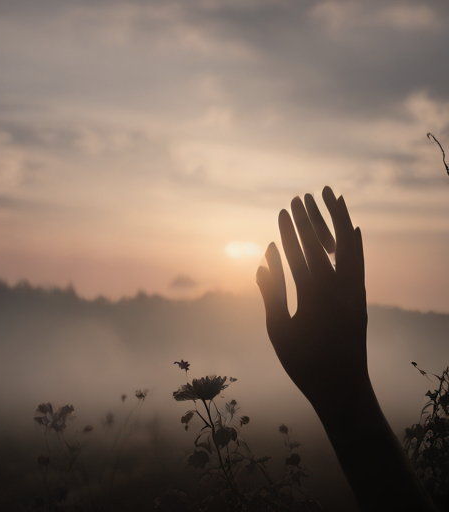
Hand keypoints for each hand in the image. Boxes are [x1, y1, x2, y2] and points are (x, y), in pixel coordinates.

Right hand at [256, 186, 367, 408]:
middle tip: (299, 196)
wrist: (342, 388)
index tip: (282, 210)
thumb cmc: (303, 362)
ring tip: (333, 197)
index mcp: (312, 297)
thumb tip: (262, 259)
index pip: (298, 254)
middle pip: (323, 245)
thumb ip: (271, 293)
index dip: (288, 231)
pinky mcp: (362, 298)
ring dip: (339, 220)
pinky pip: (360, 264)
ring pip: (348, 247)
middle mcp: (338, 289)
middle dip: (309, 219)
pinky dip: (356, 244)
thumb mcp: (278, 330)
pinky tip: (354, 229)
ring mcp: (353, 293)